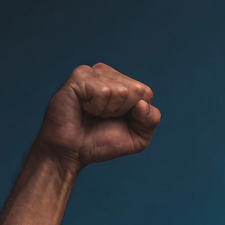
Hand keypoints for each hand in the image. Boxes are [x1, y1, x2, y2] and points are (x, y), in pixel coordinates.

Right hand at [33, 63, 160, 168]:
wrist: (73, 151)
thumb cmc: (102, 141)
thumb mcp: (137, 138)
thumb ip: (151, 120)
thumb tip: (143, 103)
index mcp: (123, 84)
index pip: (146, 93)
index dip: (137, 115)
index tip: (118, 120)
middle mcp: (108, 74)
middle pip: (137, 91)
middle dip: (123, 112)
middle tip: (103, 117)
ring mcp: (93, 72)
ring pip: (121, 91)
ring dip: (108, 110)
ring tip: (92, 113)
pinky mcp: (80, 76)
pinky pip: (103, 92)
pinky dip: (96, 107)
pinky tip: (84, 108)